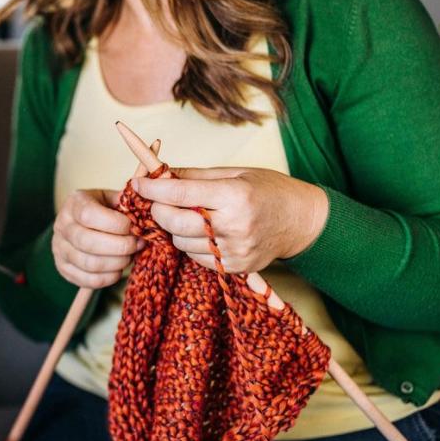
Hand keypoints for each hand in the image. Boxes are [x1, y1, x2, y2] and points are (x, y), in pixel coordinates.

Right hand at [52, 189, 145, 288]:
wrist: (79, 224)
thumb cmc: (102, 211)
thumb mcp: (110, 199)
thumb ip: (124, 203)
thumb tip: (143, 212)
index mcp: (74, 204)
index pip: (89, 215)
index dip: (115, 224)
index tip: (133, 227)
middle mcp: (62, 226)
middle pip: (88, 242)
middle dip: (120, 247)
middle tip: (136, 245)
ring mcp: (59, 249)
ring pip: (89, 264)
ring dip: (116, 263)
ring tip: (128, 257)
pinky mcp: (63, 268)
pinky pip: (88, 280)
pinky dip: (108, 278)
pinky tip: (118, 270)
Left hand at [130, 167, 328, 273]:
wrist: (302, 222)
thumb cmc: (268, 190)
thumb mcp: (234, 173)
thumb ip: (194, 176)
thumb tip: (157, 173)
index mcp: (235, 195)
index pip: (181, 195)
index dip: (153, 189)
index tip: (137, 184)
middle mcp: (235, 226)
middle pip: (175, 223)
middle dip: (158, 211)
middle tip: (157, 202)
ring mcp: (235, 251)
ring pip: (182, 243)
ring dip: (174, 230)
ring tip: (187, 216)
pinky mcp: (235, 268)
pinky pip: (196, 258)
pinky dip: (191, 244)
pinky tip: (203, 232)